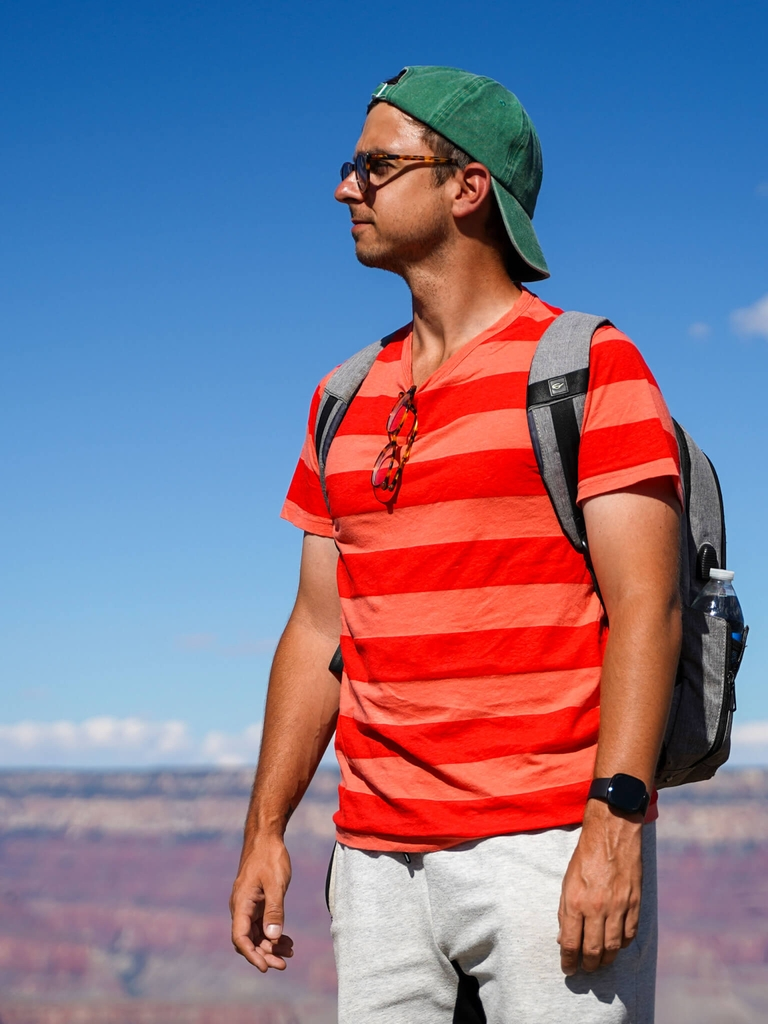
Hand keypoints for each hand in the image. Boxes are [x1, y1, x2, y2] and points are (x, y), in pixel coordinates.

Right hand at [230, 834, 294, 972]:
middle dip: (265, 953)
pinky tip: (287, 940)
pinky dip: (273, 933)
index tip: (265, 967)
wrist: (266, 837)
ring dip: (271, 945)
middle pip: (249, 939)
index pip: (241, 937)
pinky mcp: (256, 901)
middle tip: (283, 964)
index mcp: (241, 903)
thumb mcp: (276, 884)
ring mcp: (248, 905)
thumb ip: (274, 910)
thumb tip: (272, 938)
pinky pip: (262, 923)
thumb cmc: (270, 857)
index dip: (251, 955)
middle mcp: (241, 907)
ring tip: (290, 953)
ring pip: (256, 933)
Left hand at [557, 800, 642, 974]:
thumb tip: (564, 938)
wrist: (612, 835)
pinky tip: (616, 946)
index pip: (570, 942)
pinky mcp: (634, 903)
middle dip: (587, 965)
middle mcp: (596, 907)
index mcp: (575, 901)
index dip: (568, 960)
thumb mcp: (567, 881)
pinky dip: (622, 945)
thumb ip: (565, 911)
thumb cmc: (585, 857)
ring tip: (599, 963)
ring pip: (612, 947)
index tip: (568, 969)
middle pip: (593, 950)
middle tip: (585, 970)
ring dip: (605, 960)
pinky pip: (629, 934)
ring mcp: (618, 907)